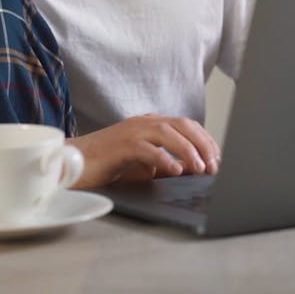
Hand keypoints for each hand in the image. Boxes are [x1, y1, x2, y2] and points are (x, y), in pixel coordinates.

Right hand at [69, 114, 220, 189]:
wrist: (76, 162)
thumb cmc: (109, 164)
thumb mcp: (143, 163)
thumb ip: (165, 162)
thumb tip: (191, 171)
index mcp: (150, 123)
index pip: (186, 125)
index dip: (205, 140)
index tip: (218, 159)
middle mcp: (144, 122)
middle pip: (182, 124)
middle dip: (202, 144)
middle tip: (214, 165)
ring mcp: (132, 131)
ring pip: (168, 133)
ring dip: (188, 151)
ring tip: (201, 169)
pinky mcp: (122, 145)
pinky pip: (148, 149)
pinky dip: (165, 159)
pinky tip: (176, 170)